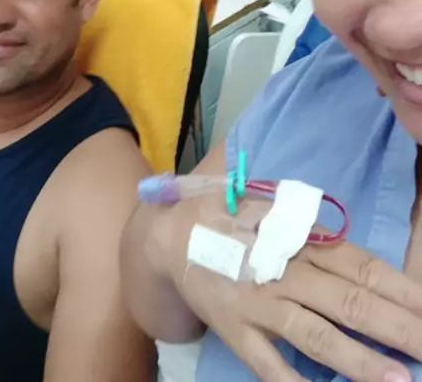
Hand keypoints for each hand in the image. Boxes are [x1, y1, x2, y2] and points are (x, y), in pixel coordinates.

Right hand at [164, 194, 421, 381]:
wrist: (171, 235)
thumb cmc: (232, 216)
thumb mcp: (274, 206)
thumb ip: (312, 226)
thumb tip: (354, 245)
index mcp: (299, 239)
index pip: (360, 266)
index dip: (400, 290)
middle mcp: (285, 272)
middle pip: (350, 302)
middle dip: (398, 328)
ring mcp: (260, 305)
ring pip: (317, 336)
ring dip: (361, 361)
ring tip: (400, 379)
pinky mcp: (237, 332)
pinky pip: (269, 366)